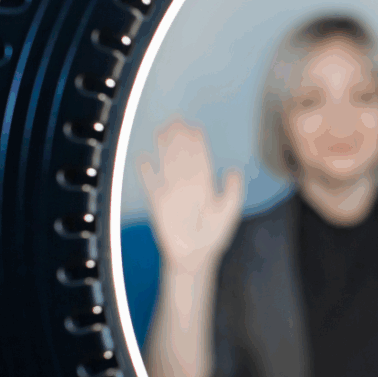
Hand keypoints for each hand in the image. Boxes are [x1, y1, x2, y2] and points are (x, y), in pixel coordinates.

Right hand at [138, 116, 243, 273]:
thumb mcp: (229, 211)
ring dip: (165, 148)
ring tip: (162, 131)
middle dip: (180, 139)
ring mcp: (172, 193)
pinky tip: (143, 159)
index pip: (200, 159)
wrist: (195, 255)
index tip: (194, 127)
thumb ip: (233, 191)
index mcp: (205, 185)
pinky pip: (151, 186)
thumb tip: (234, 170)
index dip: (197, 143)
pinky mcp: (159, 204)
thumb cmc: (214, 235)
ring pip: (168, 165)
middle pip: (182, 157)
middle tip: (176, 121)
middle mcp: (188, 185)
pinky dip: (146, 174)